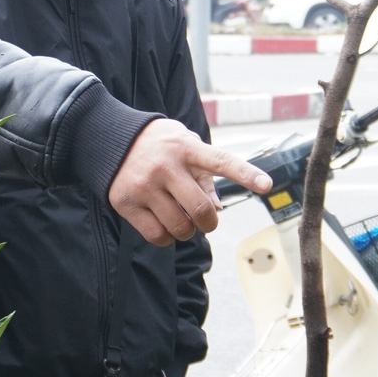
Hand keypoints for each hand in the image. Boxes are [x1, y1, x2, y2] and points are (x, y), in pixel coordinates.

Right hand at [108, 118, 270, 243]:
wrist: (110, 138)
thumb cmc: (158, 145)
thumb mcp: (184, 145)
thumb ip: (204, 174)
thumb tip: (217, 208)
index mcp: (185, 147)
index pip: (221, 161)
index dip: (245, 173)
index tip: (267, 185)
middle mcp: (165, 166)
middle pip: (201, 209)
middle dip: (209, 224)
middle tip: (207, 222)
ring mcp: (144, 185)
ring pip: (180, 227)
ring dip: (188, 232)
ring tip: (183, 222)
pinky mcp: (126, 203)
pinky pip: (157, 236)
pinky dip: (167, 238)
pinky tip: (165, 225)